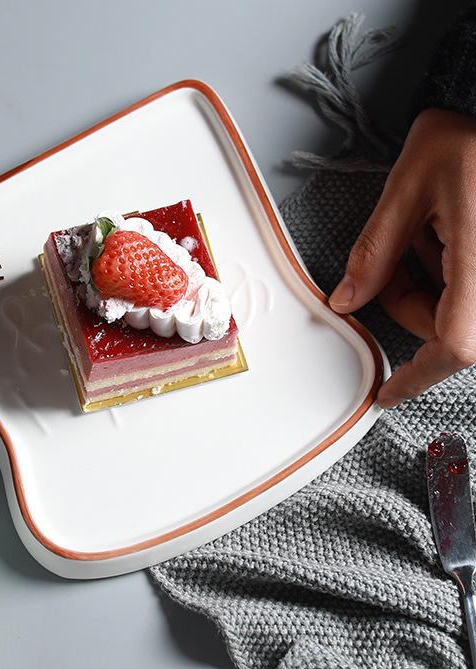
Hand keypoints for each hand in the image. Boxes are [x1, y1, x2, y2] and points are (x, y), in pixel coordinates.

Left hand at [329, 108, 475, 407]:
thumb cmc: (470, 135)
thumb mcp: (410, 188)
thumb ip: (375, 252)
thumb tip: (346, 300)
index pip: (456, 346)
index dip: (418, 377)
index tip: (387, 393)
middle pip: (452, 330)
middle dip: (409, 306)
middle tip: (393, 263)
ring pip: (461, 314)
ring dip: (426, 289)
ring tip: (424, 233)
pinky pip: (470, 292)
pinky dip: (444, 276)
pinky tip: (440, 236)